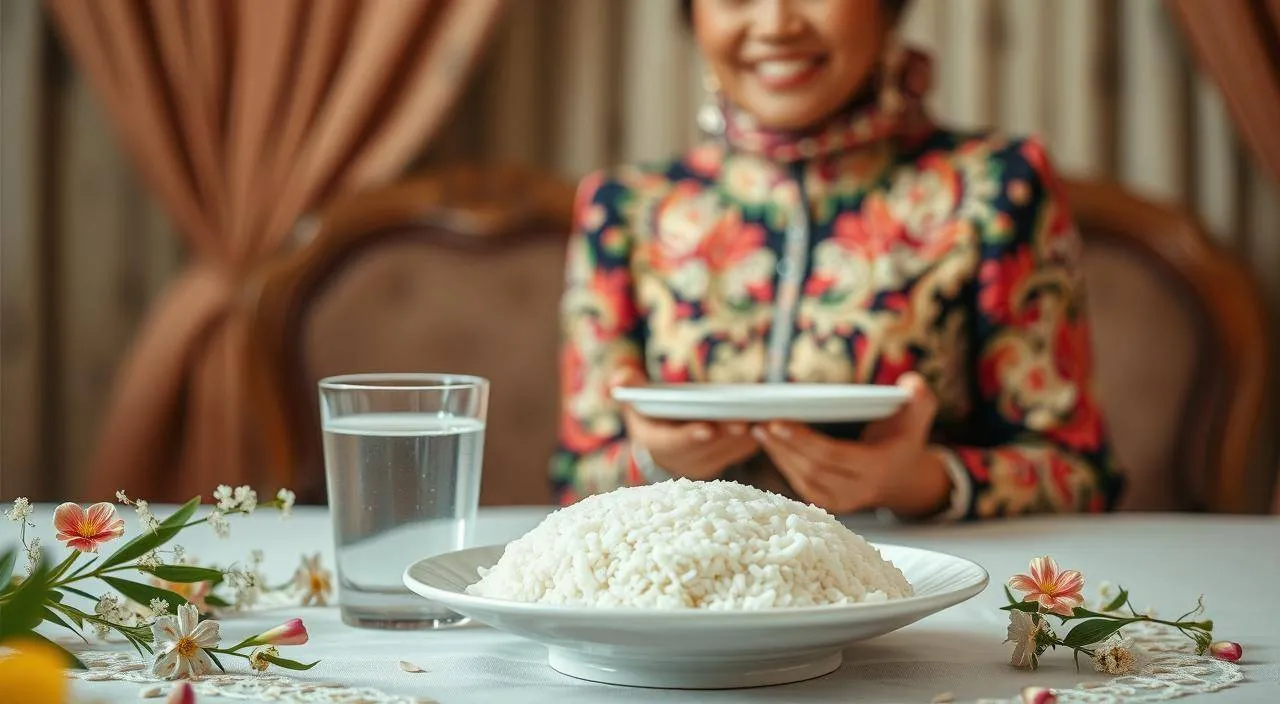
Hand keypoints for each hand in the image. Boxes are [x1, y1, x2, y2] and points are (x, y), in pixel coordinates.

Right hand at [612, 369, 760, 480]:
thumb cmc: (650, 409)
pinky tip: (770, 422)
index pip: (671, 444)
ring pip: (727, 453)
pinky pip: (740, 452)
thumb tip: (620, 378)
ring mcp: (702, 465)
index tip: (706, 427)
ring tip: (761, 417)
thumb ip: (629, 385)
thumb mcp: (635, 395)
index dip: (688, 437)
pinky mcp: (722, 462)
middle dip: (725, 435)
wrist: (661, 435)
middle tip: (744, 420)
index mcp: (655, 444)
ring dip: (744, 438)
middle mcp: (678, 461)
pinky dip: (754, 438)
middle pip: (705, 451)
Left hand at [751, 373, 951, 517]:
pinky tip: (769, 445)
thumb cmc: (905, 436)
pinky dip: (784, 465)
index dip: (803, 441)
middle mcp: (860, 490)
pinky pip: (801, 485)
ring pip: (803, 479)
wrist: (904, 476)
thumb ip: (918, 398)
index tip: (778, 421)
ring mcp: (843, 501)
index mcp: (878, 467)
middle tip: (760, 422)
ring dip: (778, 455)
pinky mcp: (829, 503)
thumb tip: (911, 383)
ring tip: (758, 430)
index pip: (833, 456)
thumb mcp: (918, 415)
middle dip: (783, 445)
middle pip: (813, 469)